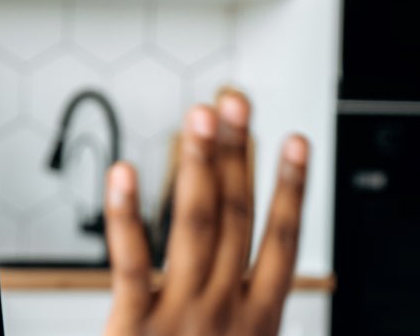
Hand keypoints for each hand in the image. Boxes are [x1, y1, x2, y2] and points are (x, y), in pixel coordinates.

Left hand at [104, 90, 309, 335]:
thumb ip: (242, 319)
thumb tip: (248, 282)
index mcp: (257, 321)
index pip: (283, 242)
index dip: (293, 188)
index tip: (296, 143)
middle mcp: (223, 311)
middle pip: (236, 217)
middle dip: (236, 153)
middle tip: (233, 105)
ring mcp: (181, 317)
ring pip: (195, 225)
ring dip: (200, 164)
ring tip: (199, 117)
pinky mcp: (134, 328)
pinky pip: (130, 262)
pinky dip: (125, 214)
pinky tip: (123, 174)